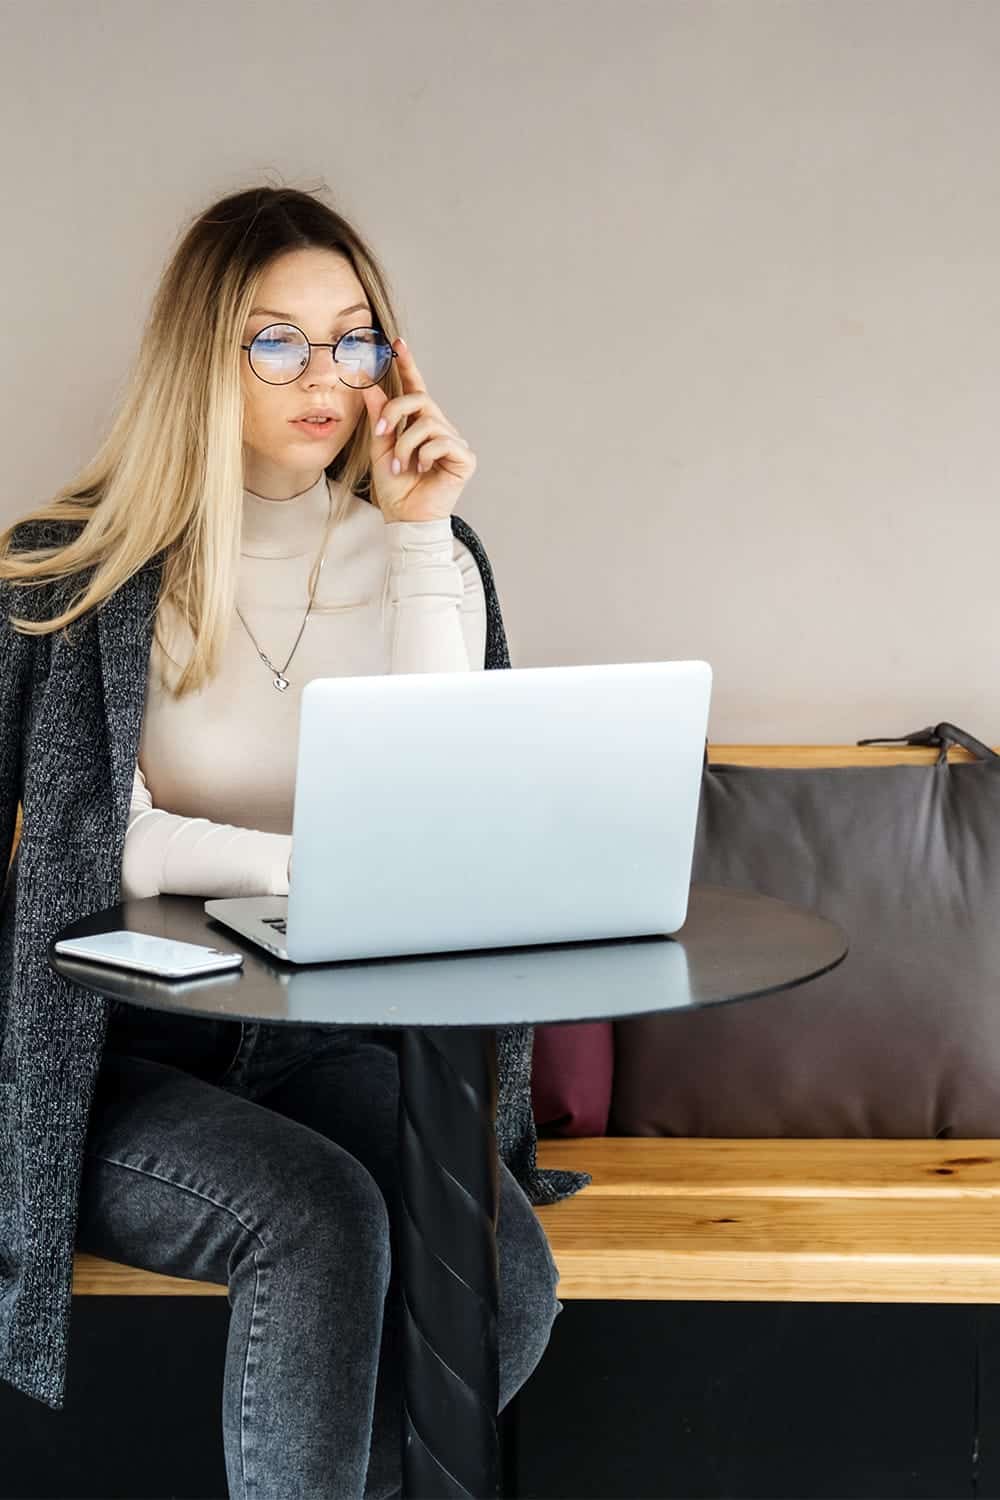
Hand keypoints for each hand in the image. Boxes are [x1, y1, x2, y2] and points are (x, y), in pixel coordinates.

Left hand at [361, 338, 476, 523]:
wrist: (406, 517)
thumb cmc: (396, 487)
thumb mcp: (380, 448)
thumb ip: (378, 417)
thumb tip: (369, 387)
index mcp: (419, 424)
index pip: (415, 388)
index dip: (408, 365)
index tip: (398, 343)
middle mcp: (439, 428)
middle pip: (420, 399)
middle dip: (395, 411)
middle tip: (381, 431)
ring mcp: (453, 442)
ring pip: (427, 423)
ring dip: (406, 444)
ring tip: (400, 465)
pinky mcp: (464, 458)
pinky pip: (442, 442)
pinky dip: (425, 455)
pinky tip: (423, 470)